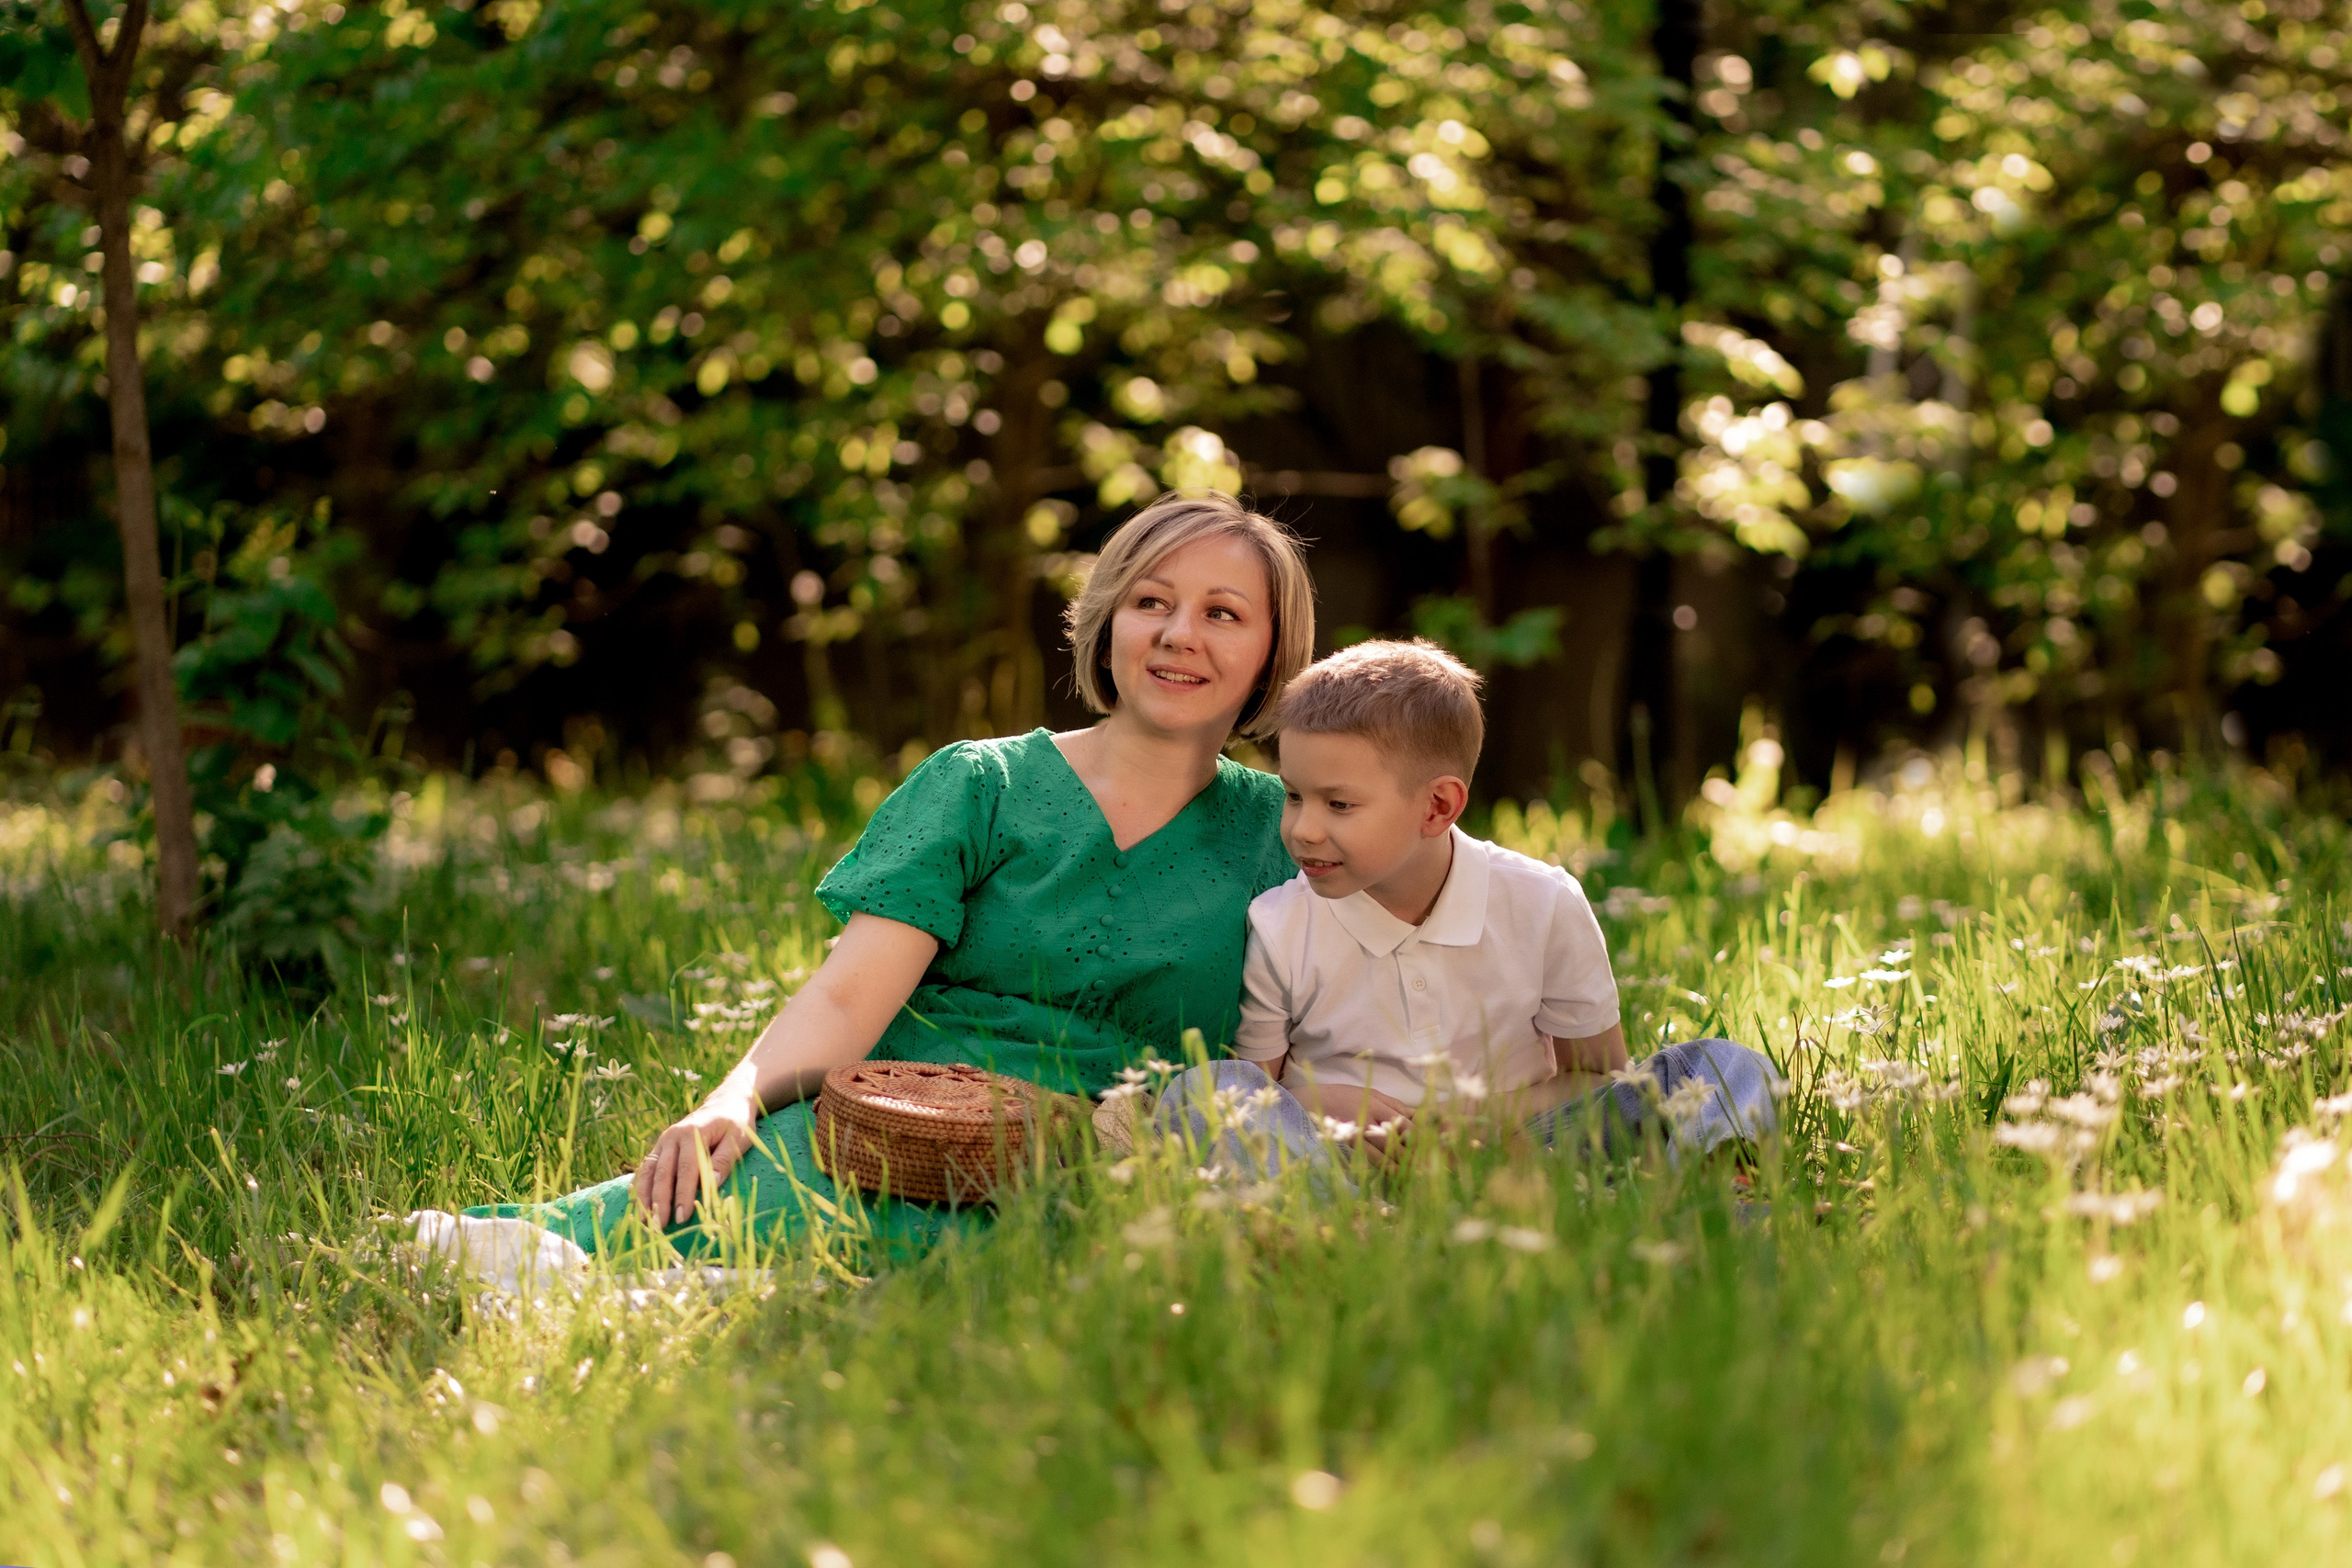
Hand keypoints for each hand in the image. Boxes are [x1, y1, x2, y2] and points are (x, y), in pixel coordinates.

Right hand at [631, 1093, 759, 1229]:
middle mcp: (672, 1136)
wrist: (725, 1102)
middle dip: (659, 1202)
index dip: (683, 1194)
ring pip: (648, 1172)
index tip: (682, 1217)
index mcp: (692, 1133)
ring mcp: (663, 1141)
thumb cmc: (735, 1123)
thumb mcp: (738, 1139)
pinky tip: (637, 1205)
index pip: (686, 1169)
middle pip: (662, 1173)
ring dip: (644, 1198)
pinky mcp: (660, 1147)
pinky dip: (640, 1187)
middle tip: (659, 1227)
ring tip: (644, 1222)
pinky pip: (645, 1168)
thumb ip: (724, 1160)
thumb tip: (710, 1184)